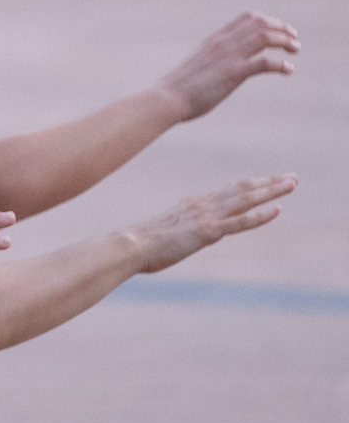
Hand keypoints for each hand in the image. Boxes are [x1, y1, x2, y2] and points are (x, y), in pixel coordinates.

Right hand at [131, 174, 296, 273]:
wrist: (131, 245)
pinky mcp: (208, 231)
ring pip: (246, 199)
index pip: (228, 191)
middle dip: (269, 183)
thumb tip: (176, 236)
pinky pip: (240, 222)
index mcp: (192, 205)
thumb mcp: (164, 232)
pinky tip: (277, 210)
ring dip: (271, 191)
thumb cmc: (141, 244)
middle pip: (242, 190)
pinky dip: (260, 216)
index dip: (252, 185)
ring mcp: (206, 217)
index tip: (269, 181)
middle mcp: (202, 205)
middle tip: (292, 177)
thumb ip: (177, 230)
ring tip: (292, 184)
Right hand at [153, 12, 297, 120]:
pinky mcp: (233, 74)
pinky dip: (280, 64)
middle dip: (282, 28)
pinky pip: (263, 63)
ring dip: (285, 41)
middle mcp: (223, 44)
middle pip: (260, 23)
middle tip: (293, 39)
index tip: (280, 30)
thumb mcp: (197, 66)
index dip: (268, 20)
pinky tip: (288, 70)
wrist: (167, 98)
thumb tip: (219, 69)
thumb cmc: (178, 88)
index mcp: (214, 40)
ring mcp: (228, 57)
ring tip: (295, 49)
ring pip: (265, 37)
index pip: (246, 18)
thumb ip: (211, 62)